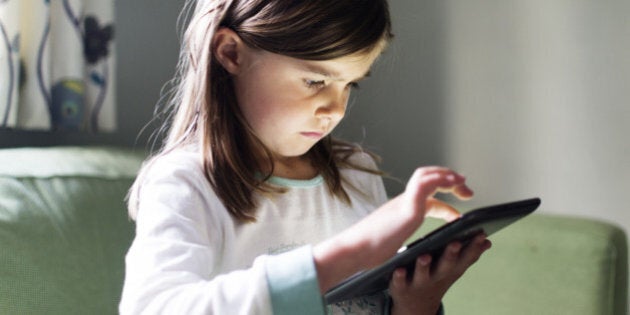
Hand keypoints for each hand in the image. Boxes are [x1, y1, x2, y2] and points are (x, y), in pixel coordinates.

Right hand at [314, 167, 472, 292]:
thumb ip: (404, 238)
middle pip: (428, 180)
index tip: (459, 215)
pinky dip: (439, 179)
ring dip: (446, 175)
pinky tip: (452, 182)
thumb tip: (414, 249)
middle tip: (467, 192)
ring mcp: (404, 202)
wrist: (354, 251)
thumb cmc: (369, 251)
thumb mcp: (393, 243)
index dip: (446, 204)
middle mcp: (402, 202)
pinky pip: (424, 184)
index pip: (427, 199)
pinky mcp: (406, 207)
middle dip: (449, 181)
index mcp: (401, 211)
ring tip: (461, 182)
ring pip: (426, 176)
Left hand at [389, 234, 491, 314]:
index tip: (481, 234)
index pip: (465, 257)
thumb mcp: (454, 269)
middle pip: (446, 265)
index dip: (474, 247)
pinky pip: (399, 281)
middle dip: (451, 254)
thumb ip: (469, 255)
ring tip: (424, 256)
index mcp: (451, 269)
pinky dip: (399, 276)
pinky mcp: (401, 286)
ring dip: (424, 265)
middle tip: (455, 242)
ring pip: (422, 274)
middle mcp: (437, 276)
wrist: (416, 306)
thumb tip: (487, 240)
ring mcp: (419, 282)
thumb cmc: (437, 278)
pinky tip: (399, 268)